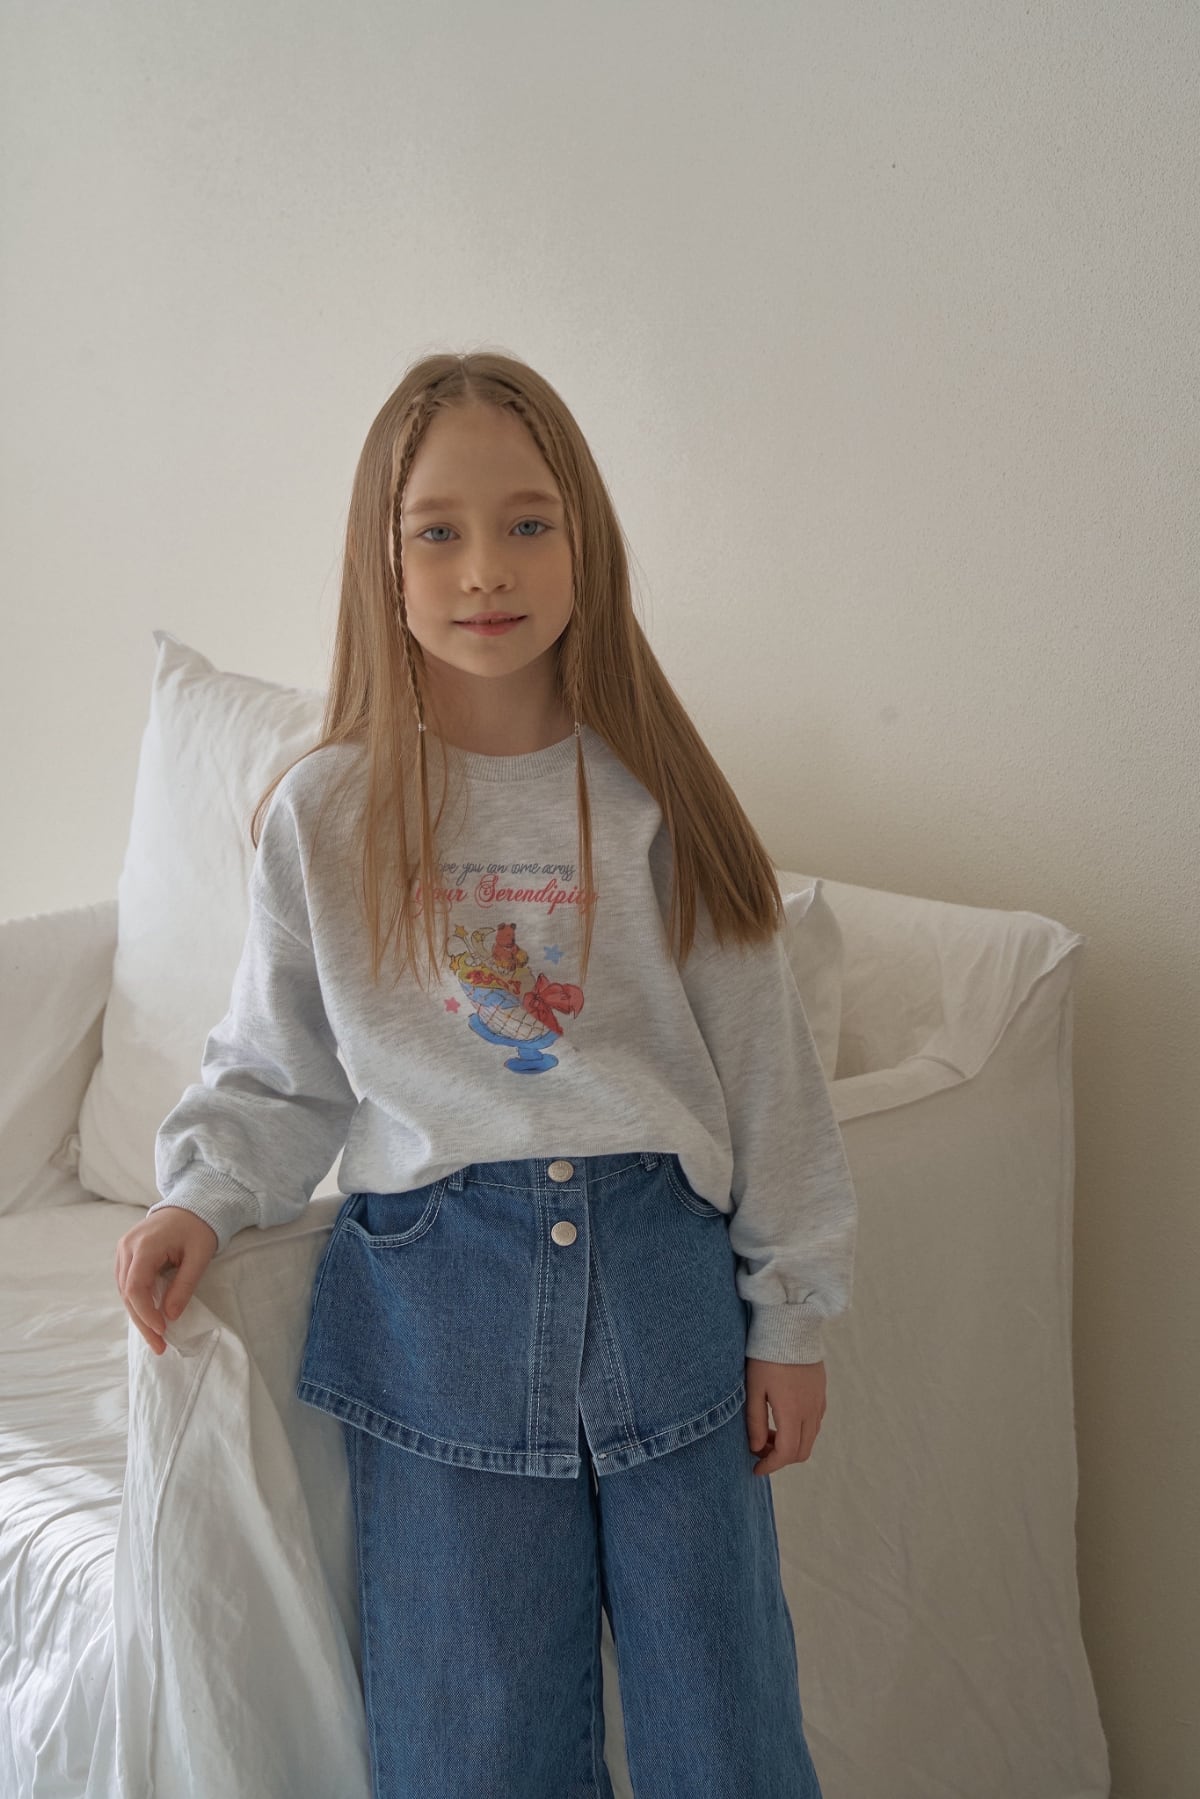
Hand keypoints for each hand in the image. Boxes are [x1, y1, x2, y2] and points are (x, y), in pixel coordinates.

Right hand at [113, 1207, 217, 1355]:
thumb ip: (184, 1286)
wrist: (193, 1204)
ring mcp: (124, 1249)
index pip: (136, 1287)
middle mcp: (127, 1247)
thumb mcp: (199, 1257)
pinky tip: (150, 1318)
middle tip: (159, 1347)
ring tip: (156, 1338)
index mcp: (145, 1245)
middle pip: (127, 1293)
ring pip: (124, 1291)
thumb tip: (170, 1317)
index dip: (146, 1312)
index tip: (162, 1331)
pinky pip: (127, 1283)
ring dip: (139, 1315)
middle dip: (142, 1322)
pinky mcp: (127, 1254)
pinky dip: (138, 1302)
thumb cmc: (199, 1227)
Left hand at [745, 1357, 826, 1475]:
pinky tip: (781, 1417)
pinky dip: (799, 1430)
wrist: (790, 1327)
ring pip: (810, 1438)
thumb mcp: (753, 1389)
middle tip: (759, 1449)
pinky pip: (814, 1423)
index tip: (755, 1469)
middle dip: (780, 1458)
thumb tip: (755, 1448)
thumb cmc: (766, 1357)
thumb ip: (754, 1421)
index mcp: (792, 1411)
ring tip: (767, 1431)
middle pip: (802, 1451)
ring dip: (790, 1444)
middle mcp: (811, 1411)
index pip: (786, 1453)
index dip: (770, 1466)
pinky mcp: (821, 1393)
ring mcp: (819, 1402)